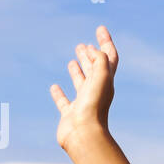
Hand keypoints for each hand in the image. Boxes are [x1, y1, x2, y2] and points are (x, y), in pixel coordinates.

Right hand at [49, 25, 118, 150]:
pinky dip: (59, 93)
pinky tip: (54, 87)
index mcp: (106, 82)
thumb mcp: (101, 77)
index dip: (106, 42)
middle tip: (83, 44)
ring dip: (78, 71)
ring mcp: (83, 103)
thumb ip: (100, 60)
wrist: (84, 135)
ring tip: (73, 60)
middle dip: (90, 56)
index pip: (109, 58)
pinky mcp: (70, 114)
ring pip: (81, 83)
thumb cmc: (94, 106)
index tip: (100, 28)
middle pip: (95, 70)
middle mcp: (96, 92)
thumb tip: (97, 51)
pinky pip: (64, 101)